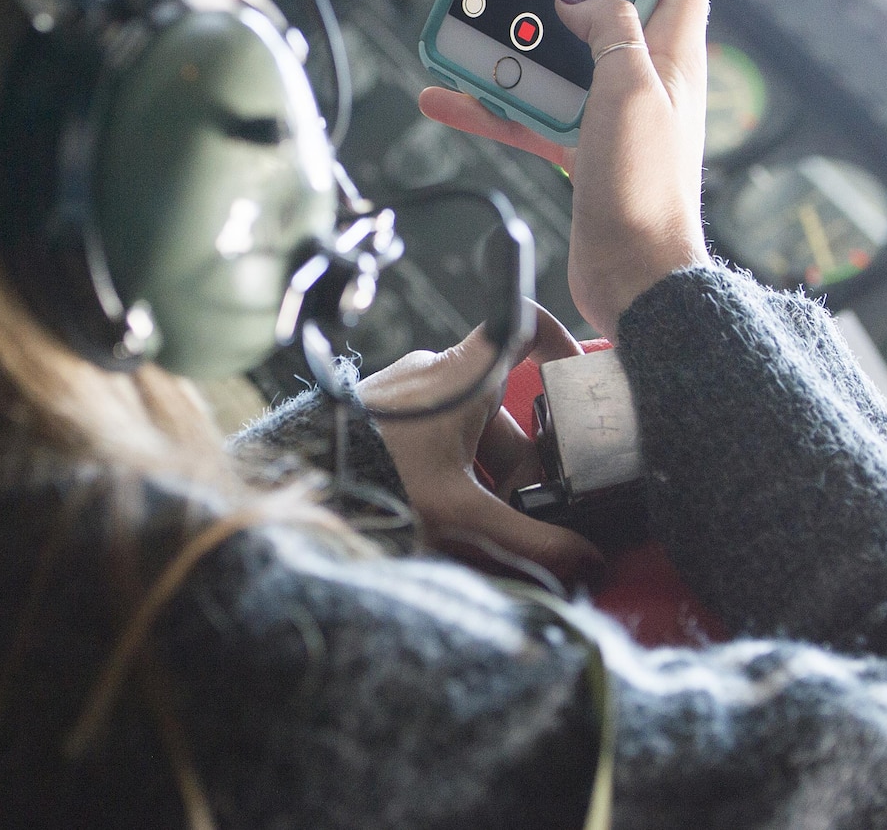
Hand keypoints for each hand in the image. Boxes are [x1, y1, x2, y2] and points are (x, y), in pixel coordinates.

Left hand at [360, 305, 602, 584]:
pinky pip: (437, 439)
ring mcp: (410, 391)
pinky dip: (451, 475)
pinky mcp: (386, 415)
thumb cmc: (379, 478)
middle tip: (519, 518)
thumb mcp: (463, 514)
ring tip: (474, 530)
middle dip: (520, 471)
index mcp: (468, 374)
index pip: (526, 326)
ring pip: (472, 434)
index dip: (560, 343)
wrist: (298, 479)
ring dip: (485, 480)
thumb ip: (532, 540)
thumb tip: (588, 559)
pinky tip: (443, 519)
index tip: (578, 378)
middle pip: (506, 413)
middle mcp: (440, 371)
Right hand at [417, 0, 714, 333]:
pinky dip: (490, 105)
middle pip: (609, 6)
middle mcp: (646, 74)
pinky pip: (528, 113)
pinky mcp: (580, 147)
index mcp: (673, 51)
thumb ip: (610, 30)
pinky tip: (444, 97)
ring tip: (471, 23)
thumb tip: (581, 1)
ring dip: (511, 44)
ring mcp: (611, 112)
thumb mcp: (632, 86)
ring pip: (557, 59)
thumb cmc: (645, 184)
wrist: (634, 276)